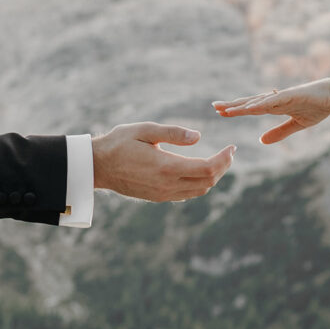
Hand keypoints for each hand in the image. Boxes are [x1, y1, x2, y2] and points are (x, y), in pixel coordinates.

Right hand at [92, 122, 235, 200]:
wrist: (97, 166)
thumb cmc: (118, 143)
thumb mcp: (145, 130)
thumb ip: (173, 133)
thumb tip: (198, 136)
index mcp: (167, 167)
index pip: (208, 168)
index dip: (224, 159)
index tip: (232, 147)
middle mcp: (167, 185)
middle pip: (208, 182)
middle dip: (222, 168)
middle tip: (228, 153)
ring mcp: (163, 194)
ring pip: (199, 191)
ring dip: (212, 177)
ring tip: (218, 161)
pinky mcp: (158, 198)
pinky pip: (187, 194)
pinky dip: (199, 184)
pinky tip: (198, 171)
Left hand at [212, 77, 329, 143]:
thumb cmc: (319, 106)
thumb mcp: (297, 125)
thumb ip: (279, 132)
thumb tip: (261, 141)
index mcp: (276, 105)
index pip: (252, 108)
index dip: (236, 109)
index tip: (221, 112)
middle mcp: (276, 99)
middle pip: (250, 102)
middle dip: (232, 105)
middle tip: (214, 106)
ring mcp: (283, 96)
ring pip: (258, 102)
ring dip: (242, 105)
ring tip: (226, 109)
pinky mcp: (292, 96)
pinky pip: (273, 101)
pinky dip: (261, 104)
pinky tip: (250, 107)